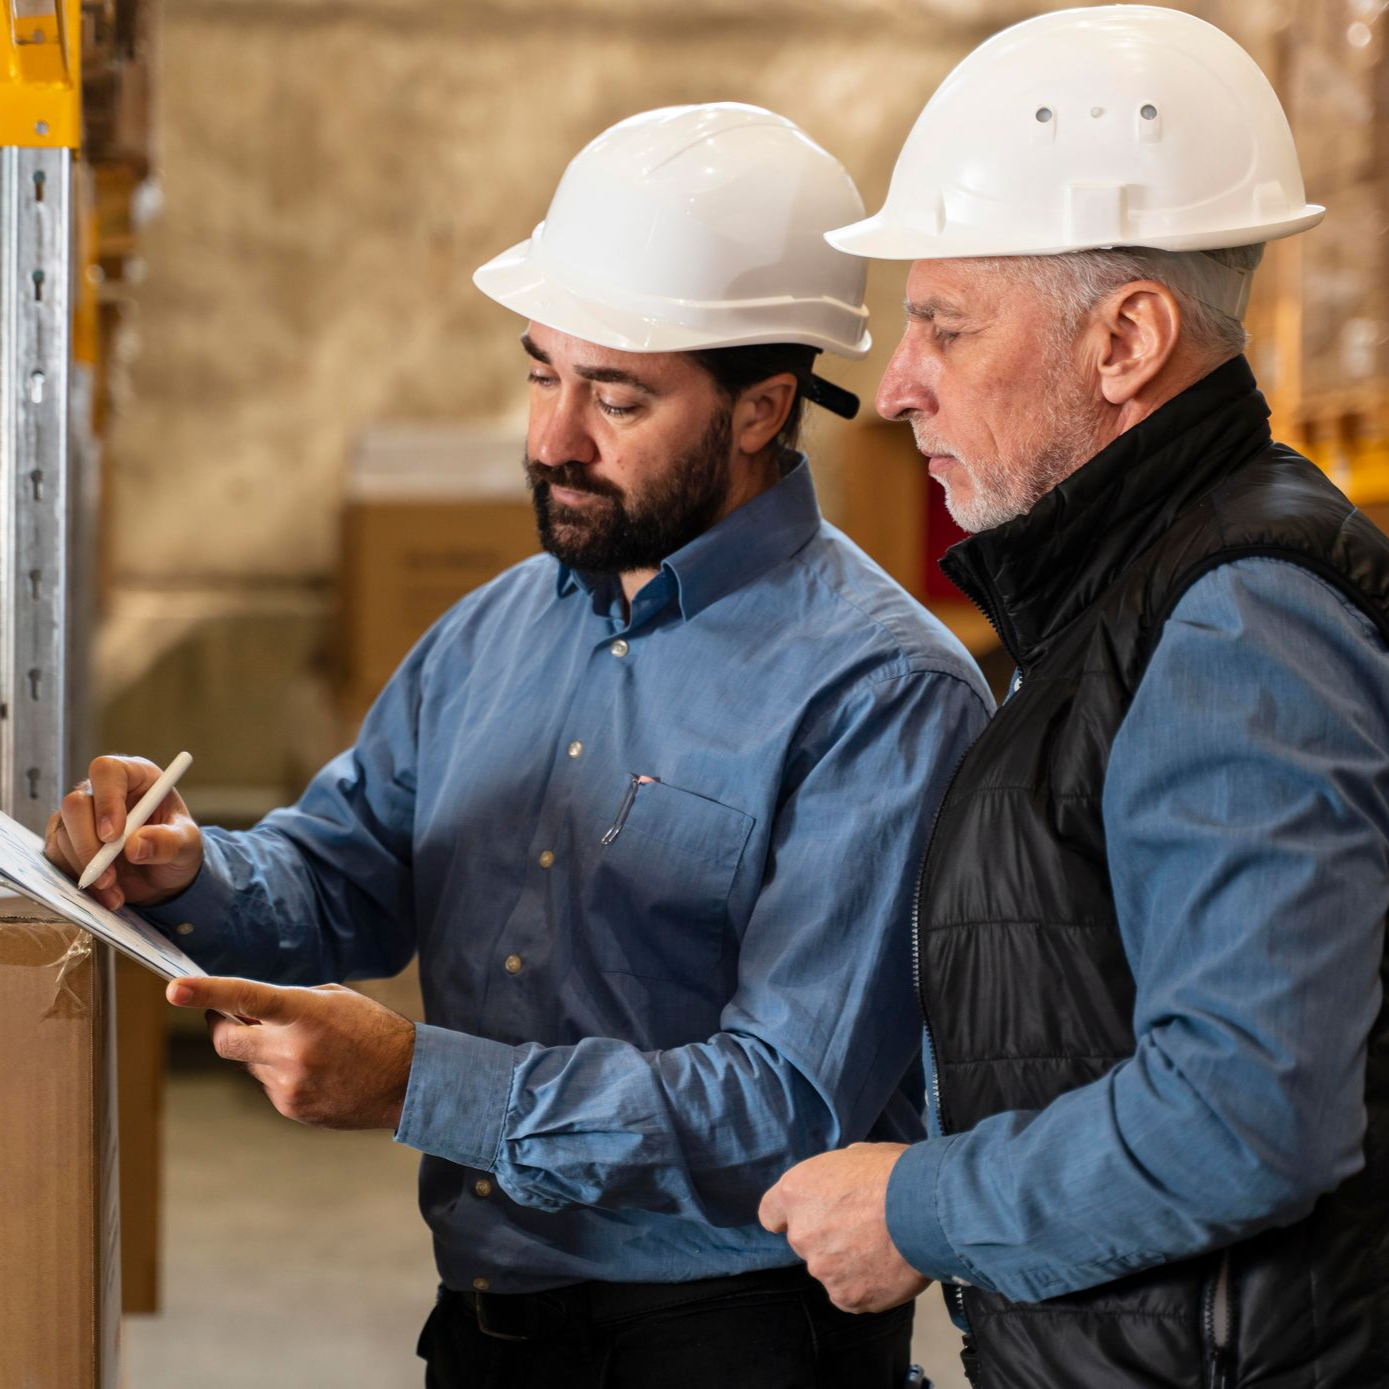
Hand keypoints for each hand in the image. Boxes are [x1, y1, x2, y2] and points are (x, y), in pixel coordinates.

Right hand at [45, 754, 202, 910]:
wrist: (164, 874)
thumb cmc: (178, 847)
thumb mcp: (188, 845)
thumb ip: (169, 842)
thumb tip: (135, 846)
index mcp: (135, 777)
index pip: (107, 772)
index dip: (106, 800)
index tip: (113, 836)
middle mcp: (101, 791)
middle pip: (76, 804)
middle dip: (89, 844)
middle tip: (108, 876)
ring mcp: (79, 816)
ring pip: (63, 834)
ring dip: (87, 868)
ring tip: (116, 891)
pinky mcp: (65, 841)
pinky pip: (57, 856)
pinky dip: (78, 878)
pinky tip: (106, 893)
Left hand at [166, 976, 416, 1129]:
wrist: (406, 1081)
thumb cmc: (373, 1030)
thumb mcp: (334, 999)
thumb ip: (287, 1002)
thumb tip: (244, 1011)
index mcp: (306, 1015)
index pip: (247, 998)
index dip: (207, 993)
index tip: (175, 989)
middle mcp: (292, 1051)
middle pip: (226, 1041)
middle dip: (220, 1025)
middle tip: (226, 1015)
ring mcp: (289, 1085)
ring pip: (249, 1064)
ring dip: (262, 1051)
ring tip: (307, 1048)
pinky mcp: (291, 1108)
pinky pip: (268, 1085)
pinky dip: (280, 1073)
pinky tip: (315, 1070)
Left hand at [758, 1143, 931, 1312]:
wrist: (926, 1208)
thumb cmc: (895, 1172)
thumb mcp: (856, 1155)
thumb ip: (835, 1177)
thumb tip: (842, 1185)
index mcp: (796, 1191)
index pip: (771, 1214)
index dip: (789, 1216)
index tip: (809, 1216)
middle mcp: (801, 1232)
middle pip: (807, 1241)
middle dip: (829, 1236)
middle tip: (864, 1227)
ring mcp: (822, 1268)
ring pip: (831, 1269)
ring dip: (850, 1261)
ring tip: (884, 1246)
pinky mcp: (846, 1296)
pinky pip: (851, 1293)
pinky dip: (867, 1285)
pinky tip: (888, 1268)